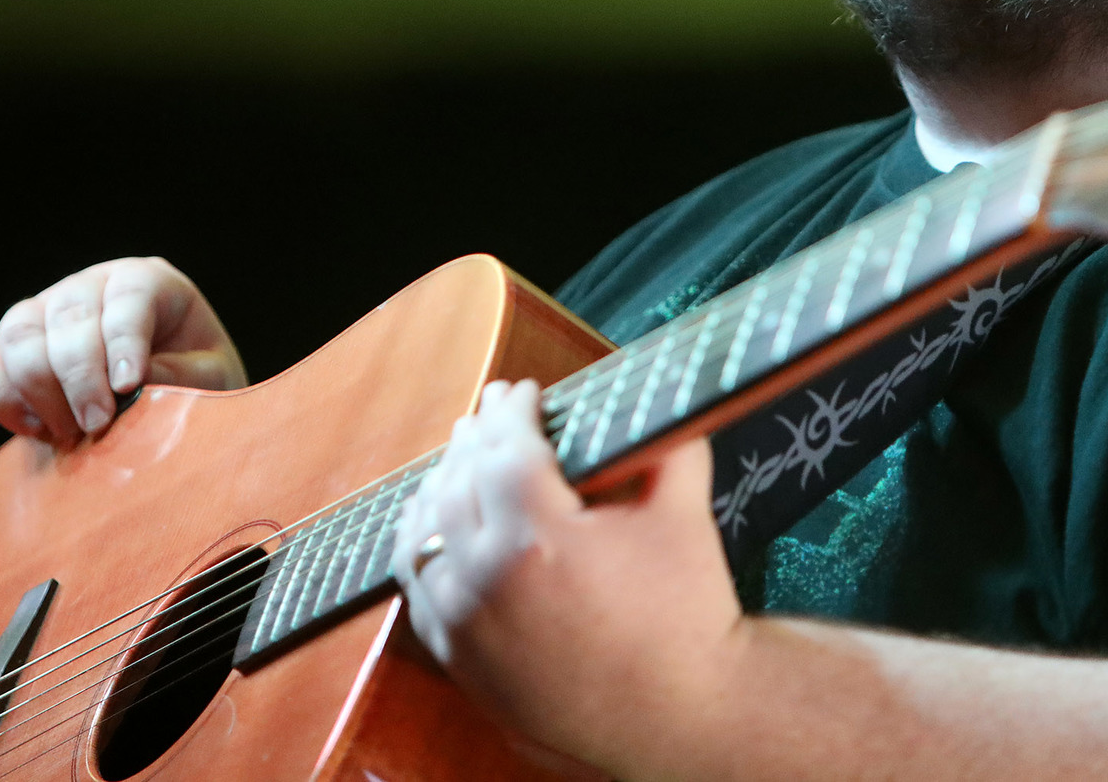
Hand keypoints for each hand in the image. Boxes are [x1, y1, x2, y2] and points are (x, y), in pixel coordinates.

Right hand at [0, 257, 246, 444]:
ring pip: (19, 332)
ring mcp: (46, 310)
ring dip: (39, 389)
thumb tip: (126, 384)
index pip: (128, 296)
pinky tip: (40, 428)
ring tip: (72, 432)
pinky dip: (2, 398)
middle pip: (68, 314)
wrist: (163, 407)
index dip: (124, 340)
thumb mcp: (209, 380)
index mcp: (148, 281)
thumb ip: (179, 376)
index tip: (127, 386)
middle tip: (97, 424)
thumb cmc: (196, 383)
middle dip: (80, 375)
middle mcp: (93, 285)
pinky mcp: (12, 346)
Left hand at [390, 379, 743, 776]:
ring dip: (441, 486)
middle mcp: (487, 582)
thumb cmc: (687, 615)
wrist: (682, 716)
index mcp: (540, 539)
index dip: (511, 411)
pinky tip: (439, 525)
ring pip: (425, 534)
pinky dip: (425, 545)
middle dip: (475, 438)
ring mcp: (466, 626)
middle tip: (492, 411)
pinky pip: (420, 588)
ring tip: (462, 459)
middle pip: (457, 483)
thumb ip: (667, 442)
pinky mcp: (460, 661)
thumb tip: (656, 396)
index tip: (523, 392)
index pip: (504, 448)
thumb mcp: (685, 513)